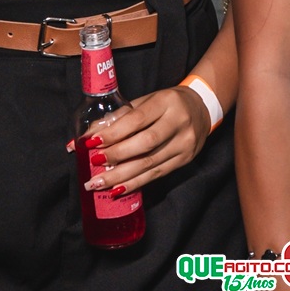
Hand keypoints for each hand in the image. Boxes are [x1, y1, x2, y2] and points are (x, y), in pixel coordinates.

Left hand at [70, 84, 210, 193]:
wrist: (201, 108)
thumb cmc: (166, 104)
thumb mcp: (145, 101)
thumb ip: (119, 117)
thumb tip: (88, 135)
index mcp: (166, 102)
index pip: (137, 119)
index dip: (114, 133)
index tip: (93, 143)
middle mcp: (179, 122)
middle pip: (145, 143)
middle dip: (116, 156)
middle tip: (93, 164)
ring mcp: (184, 143)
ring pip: (150, 163)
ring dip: (121, 176)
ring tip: (98, 183)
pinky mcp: (185, 159)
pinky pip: (157, 174)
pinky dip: (135, 183)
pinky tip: (118, 189)